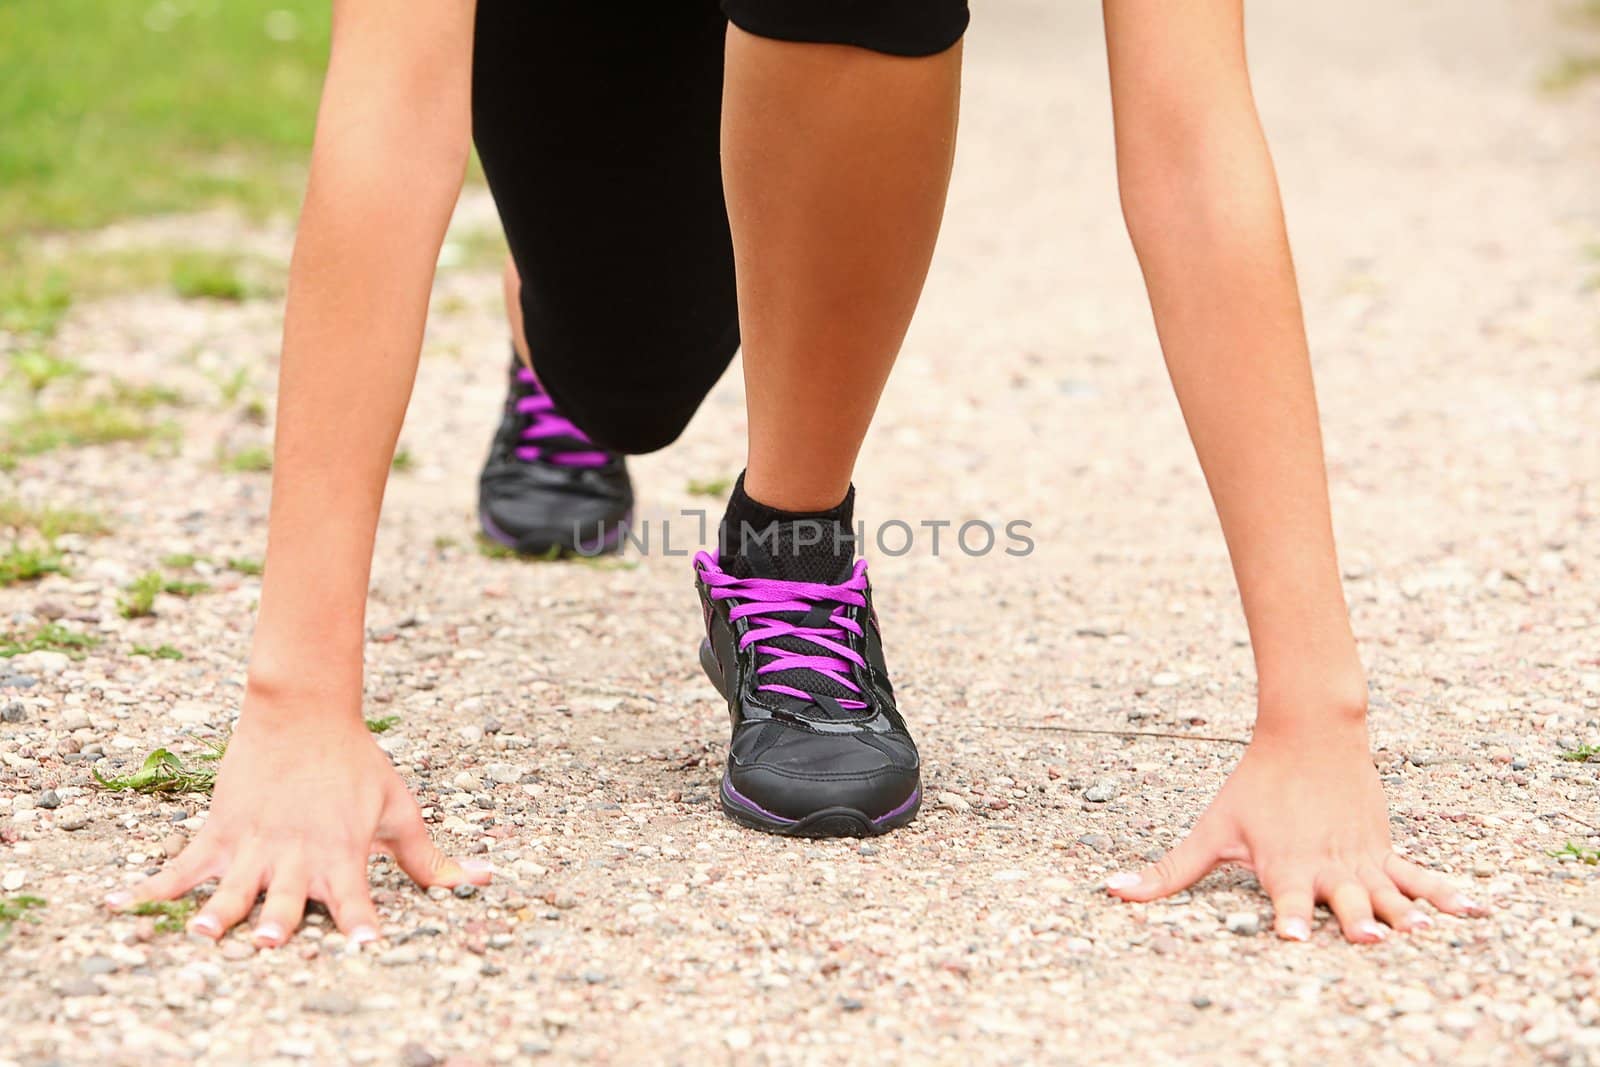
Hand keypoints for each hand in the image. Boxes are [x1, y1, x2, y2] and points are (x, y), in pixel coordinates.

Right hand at [104, 701, 489, 946]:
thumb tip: (483, 882)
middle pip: (287, 899)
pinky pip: (177, 868)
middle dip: (280, 924)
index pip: (355, 899)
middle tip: (271, 945)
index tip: (365, 948)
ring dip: (217, 913)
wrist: (304, 712)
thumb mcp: (399, 810)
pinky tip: (114, 907)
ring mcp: (252, 846)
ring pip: (229, 889)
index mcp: (341, 854)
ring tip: (203, 934)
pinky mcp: (218, 833)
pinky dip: (145, 890)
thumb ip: (431, 858)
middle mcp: (295, 856)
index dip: (360, 924)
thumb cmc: (358, 767)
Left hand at [1104, 724, 1488, 942]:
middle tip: (1368, 937)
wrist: (1308, 734)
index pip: (1282, 899)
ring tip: (1418, 933)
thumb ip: (1167, 872)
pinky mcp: (1384, 852)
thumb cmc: (1253, 788)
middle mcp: (1325, 868)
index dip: (1284, 918)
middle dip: (1354, 920)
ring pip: (1388, 894)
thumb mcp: (1210, 829)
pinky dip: (1449, 895)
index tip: (1287, 936)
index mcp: (1283, 865)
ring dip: (1405, 914)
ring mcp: (1360, 861)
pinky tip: (1478, 910)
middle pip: (1343, 902)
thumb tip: (1111, 892)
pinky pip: (1421, 878)